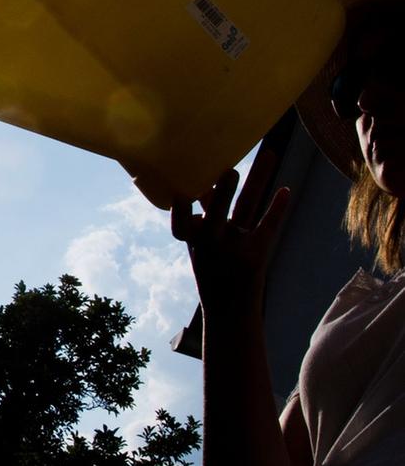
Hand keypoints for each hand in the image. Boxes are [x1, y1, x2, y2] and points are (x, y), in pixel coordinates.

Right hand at [171, 151, 291, 318]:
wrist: (229, 309)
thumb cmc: (211, 272)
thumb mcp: (198, 247)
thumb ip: (200, 219)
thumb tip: (201, 186)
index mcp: (193, 241)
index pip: (182, 224)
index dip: (181, 210)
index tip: (180, 195)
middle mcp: (213, 243)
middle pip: (217, 211)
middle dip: (222, 192)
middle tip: (230, 170)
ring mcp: (237, 246)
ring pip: (246, 207)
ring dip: (258, 181)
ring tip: (269, 155)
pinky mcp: (259, 252)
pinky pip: (269, 225)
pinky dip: (278, 208)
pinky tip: (286, 190)